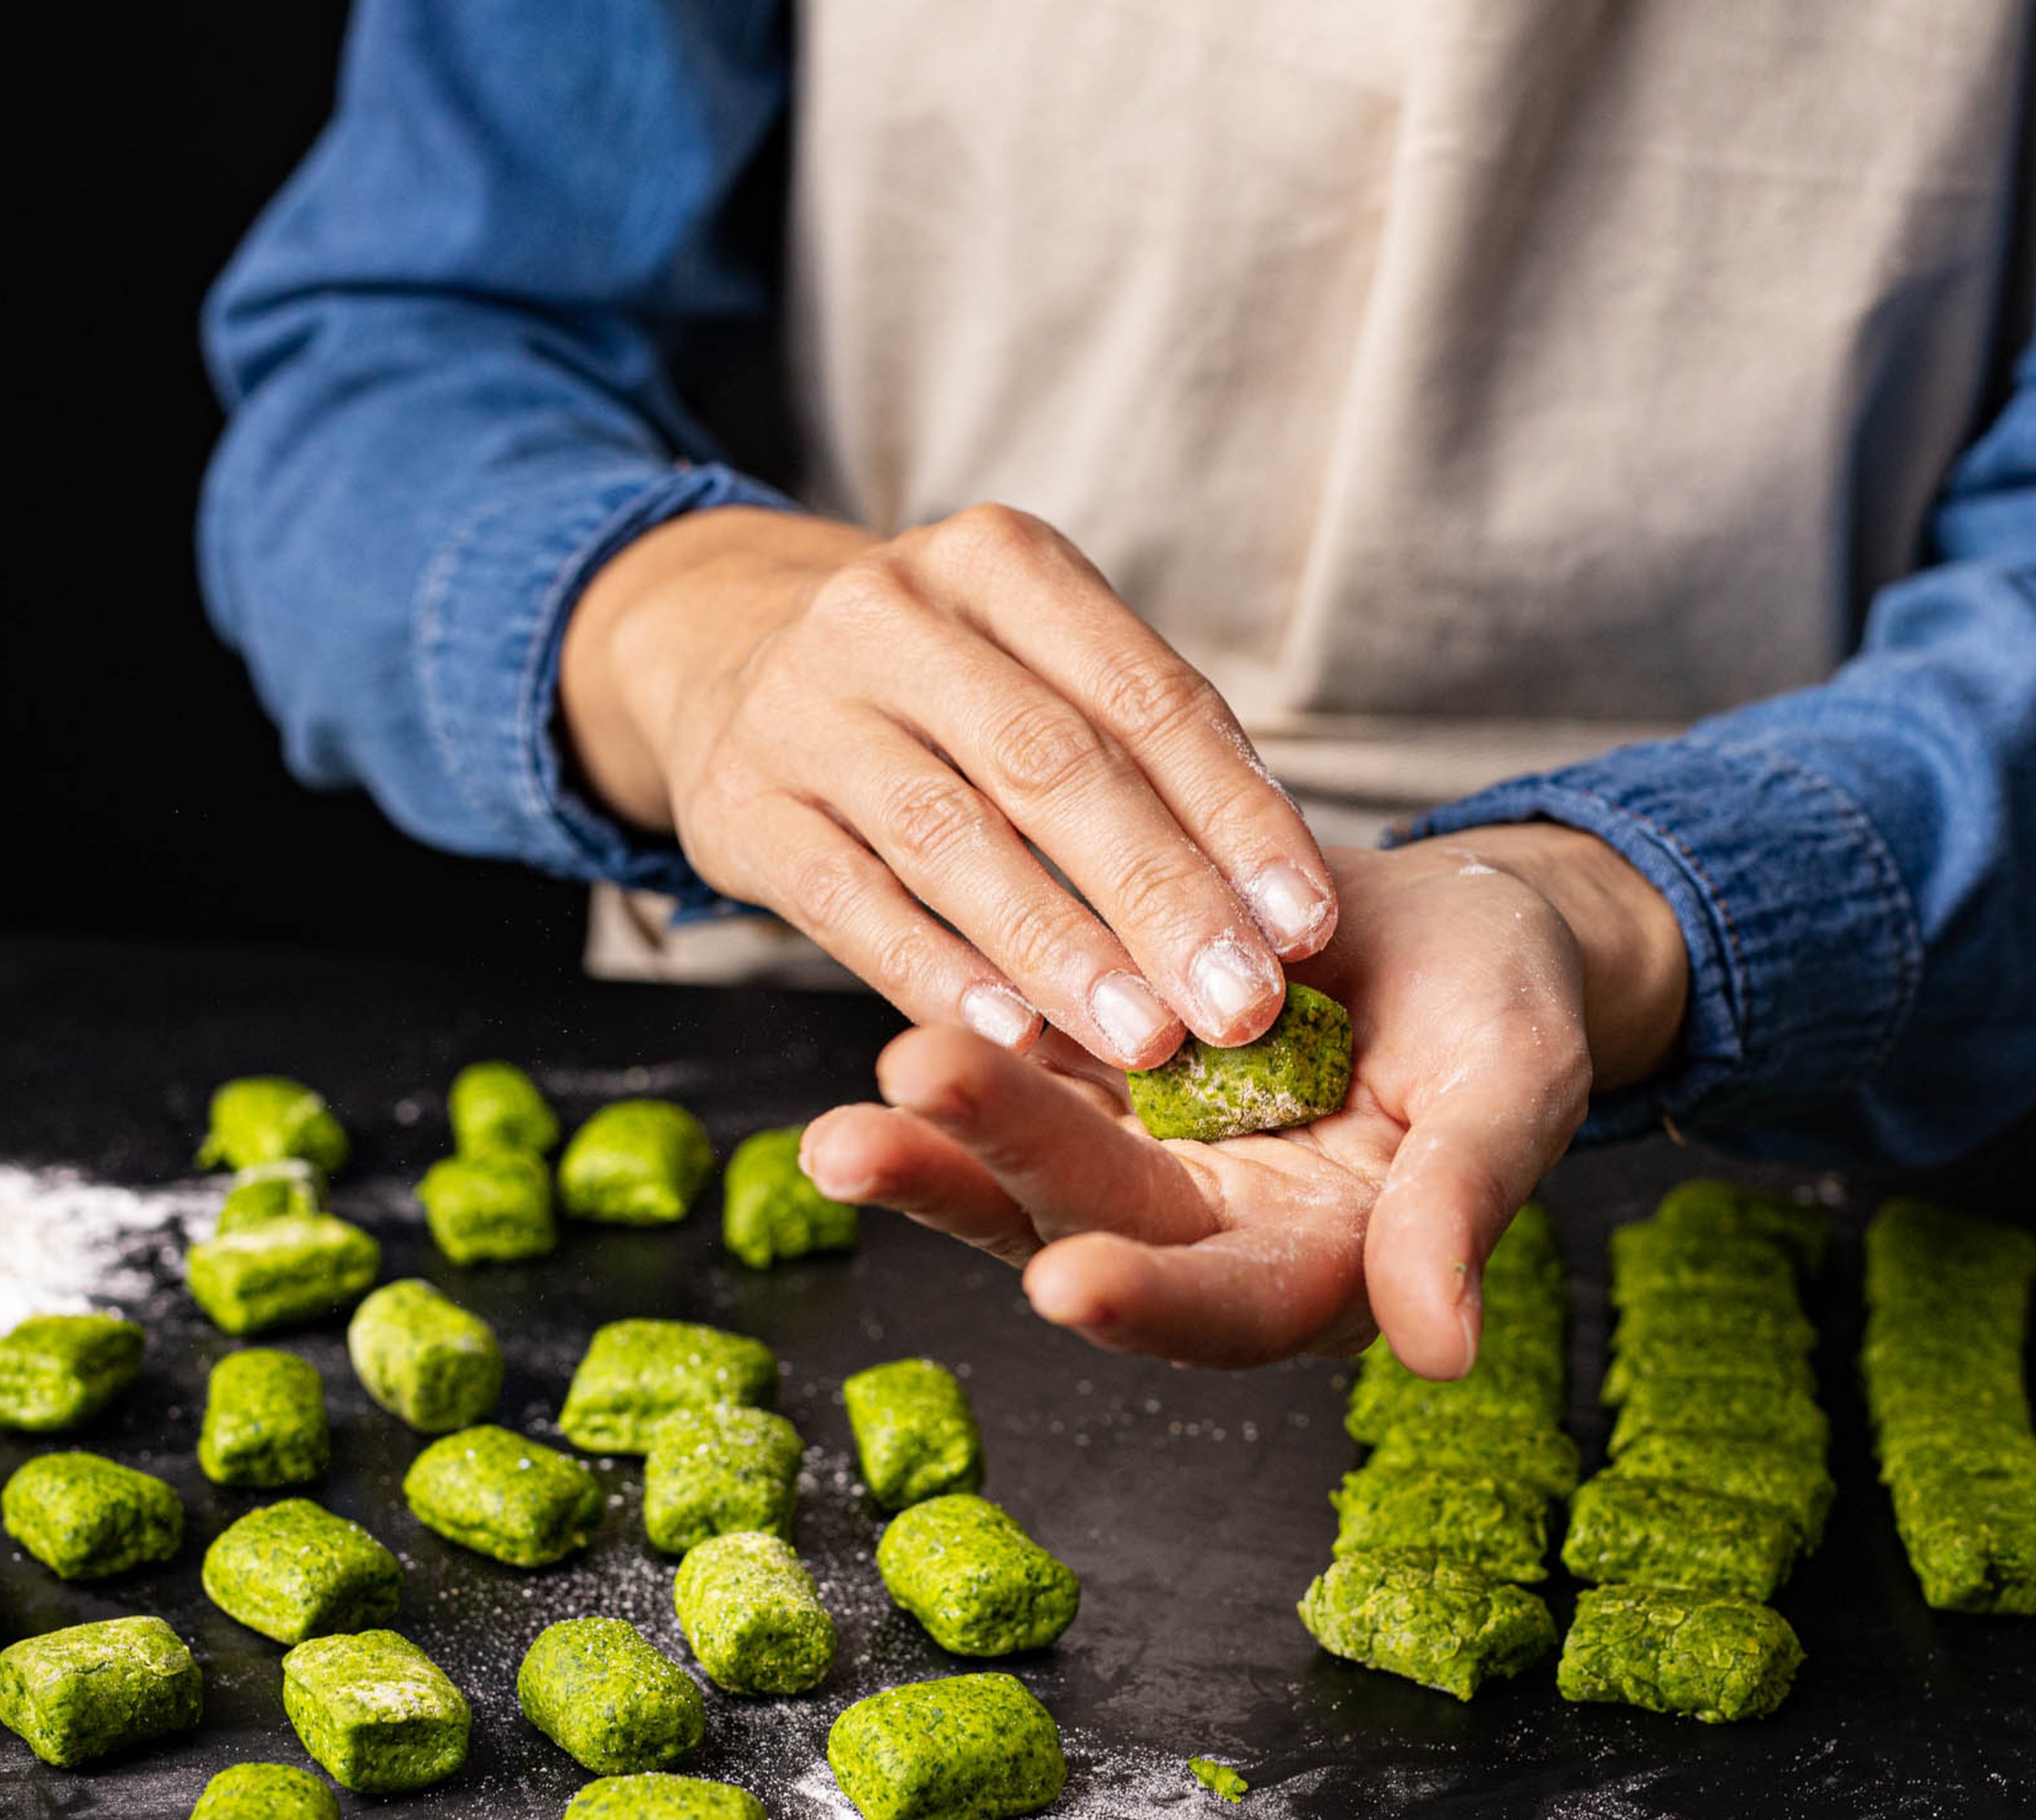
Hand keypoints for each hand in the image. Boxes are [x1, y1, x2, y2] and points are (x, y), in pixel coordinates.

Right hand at [558, 504, 1337, 1067]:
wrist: (729, 659)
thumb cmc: (947, 688)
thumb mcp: (1044, 665)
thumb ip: (1150, 759)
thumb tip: (1280, 913)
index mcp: (1004, 561)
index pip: (1145, 695)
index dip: (1236, 815)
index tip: (1306, 925)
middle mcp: (893, 613)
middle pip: (1053, 765)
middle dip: (1162, 896)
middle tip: (1242, 1005)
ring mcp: (801, 707)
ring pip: (951, 839)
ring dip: (1061, 951)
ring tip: (1148, 1040)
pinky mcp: (740, 807)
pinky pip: (851, 905)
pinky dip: (939, 976)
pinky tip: (1013, 1042)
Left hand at [798, 828, 1688, 1375]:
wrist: (1457, 916)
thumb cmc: (1511, 1006)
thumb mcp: (1515, 1085)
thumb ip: (1465, 1205)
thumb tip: (1444, 1352)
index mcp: (1317, 1262)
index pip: (1224, 1305)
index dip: (1149, 1301)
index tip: (1065, 1282)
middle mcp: (1210, 1229)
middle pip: (1087, 1225)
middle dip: (980, 1186)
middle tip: (864, 1144)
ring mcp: (1146, 1147)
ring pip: (1027, 1158)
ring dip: (934, 1141)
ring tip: (834, 1127)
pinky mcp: (1102, 1067)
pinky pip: (1020, 1059)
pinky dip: (959, 1037)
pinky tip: (887, 1007)